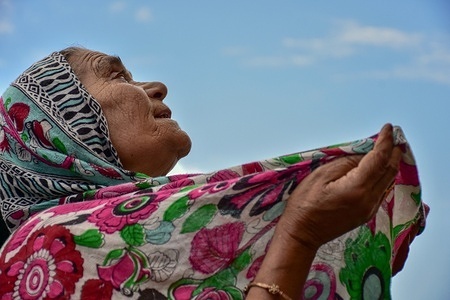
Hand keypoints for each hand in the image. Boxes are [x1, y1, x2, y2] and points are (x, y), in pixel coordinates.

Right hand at [279, 123, 401, 250]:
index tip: (388, 128)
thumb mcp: (321, 176)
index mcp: (357, 187)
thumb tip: (362, 156)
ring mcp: (369, 209)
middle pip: (389, 170)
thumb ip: (345, 163)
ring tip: (388, 148)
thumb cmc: (305, 204)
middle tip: (392, 135)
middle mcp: (369, 199)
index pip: (378, 159)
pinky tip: (378, 168)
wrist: (303, 234)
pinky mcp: (366, 214)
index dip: (385, 141)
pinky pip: (381, 190)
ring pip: (387, 181)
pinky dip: (383, 175)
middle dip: (393, 150)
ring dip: (390, 163)